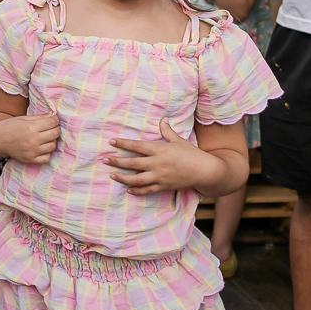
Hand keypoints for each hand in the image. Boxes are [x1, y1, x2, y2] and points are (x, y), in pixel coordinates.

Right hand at [0, 111, 59, 163]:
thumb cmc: (10, 126)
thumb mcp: (24, 118)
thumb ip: (40, 117)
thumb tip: (54, 115)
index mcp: (30, 127)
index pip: (53, 122)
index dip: (54, 119)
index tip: (52, 119)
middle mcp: (32, 140)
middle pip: (55, 133)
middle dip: (54, 128)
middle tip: (49, 128)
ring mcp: (32, 151)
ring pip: (53, 146)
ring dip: (50, 141)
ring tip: (44, 137)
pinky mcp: (30, 160)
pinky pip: (47, 158)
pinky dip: (46, 153)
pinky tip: (40, 148)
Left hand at [107, 118, 223, 194]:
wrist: (206, 171)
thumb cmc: (192, 154)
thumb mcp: (179, 140)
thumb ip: (167, 131)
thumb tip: (162, 119)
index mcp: (160, 150)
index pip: (137, 145)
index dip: (123, 143)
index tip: (111, 141)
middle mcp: (157, 163)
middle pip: (132, 162)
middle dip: (117, 161)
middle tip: (105, 160)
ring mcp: (160, 176)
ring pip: (137, 178)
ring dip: (122, 178)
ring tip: (112, 175)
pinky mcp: (164, 186)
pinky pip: (147, 190)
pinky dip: (137, 191)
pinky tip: (128, 190)